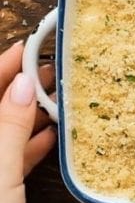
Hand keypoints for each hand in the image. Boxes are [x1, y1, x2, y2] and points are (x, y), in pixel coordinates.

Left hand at [0, 41, 55, 202]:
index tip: (31, 46)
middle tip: (54, 68)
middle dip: (23, 86)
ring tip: (61, 97)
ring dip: (31, 114)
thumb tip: (24, 82)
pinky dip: (31, 144)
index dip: (6, 64)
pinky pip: (10, 157)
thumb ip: (11, 125)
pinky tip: (53, 136)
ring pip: (5, 131)